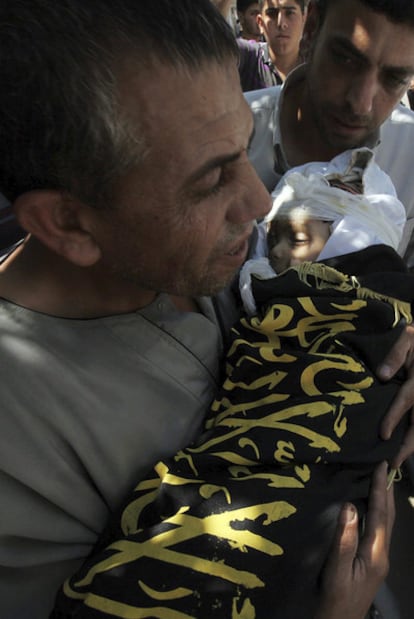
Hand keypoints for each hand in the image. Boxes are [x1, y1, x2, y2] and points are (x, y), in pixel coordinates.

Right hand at [314, 462, 394, 618]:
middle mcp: (381, 556)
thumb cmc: (333, 602)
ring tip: (380, 481)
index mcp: (375, 555)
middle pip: (388, 518)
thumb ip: (344, 540)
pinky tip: (369, 510)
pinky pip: (377, 531)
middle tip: (386, 467)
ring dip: (384, 501)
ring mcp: (377, 561)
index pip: (381, 515)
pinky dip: (376, 513)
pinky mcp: (370, 564)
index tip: (382, 466)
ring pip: (385, 524)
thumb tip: (350, 506)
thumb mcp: (336, 572)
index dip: (381, 489)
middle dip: (387, 491)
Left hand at [377, 324, 413, 466]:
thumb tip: (381, 376)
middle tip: (392, 463)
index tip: (383, 435)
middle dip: (406, 445)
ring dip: (413, 445)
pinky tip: (407, 448)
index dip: (393, 418)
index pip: (405, 402)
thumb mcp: (408, 339)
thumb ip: (396, 355)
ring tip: (398, 460)